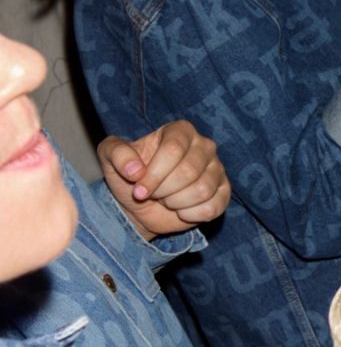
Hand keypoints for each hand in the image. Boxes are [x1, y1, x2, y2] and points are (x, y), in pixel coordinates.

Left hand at [97, 122, 230, 236]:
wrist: (141, 205)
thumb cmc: (130, 176)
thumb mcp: (110, 158)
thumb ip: (116, 154)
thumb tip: (135, 170)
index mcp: (180, 131)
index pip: (173, 150)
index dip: (154, 175)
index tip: (139, 189)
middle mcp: (204, 146)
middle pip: (188, 171)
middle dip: (164, 190)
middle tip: (153, 194)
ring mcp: (217, 169)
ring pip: (202, 190)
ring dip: (176, 202)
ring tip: (166, 200)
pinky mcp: (224, 193)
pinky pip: (212, 207)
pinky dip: (190, 215)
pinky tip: (180, 210)